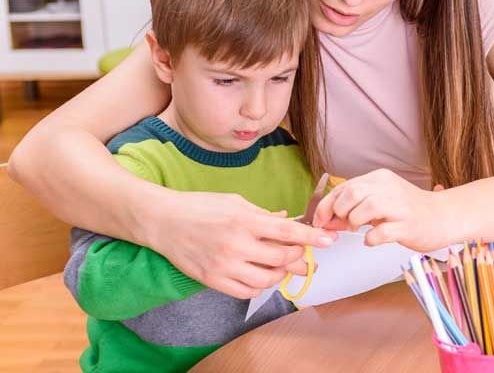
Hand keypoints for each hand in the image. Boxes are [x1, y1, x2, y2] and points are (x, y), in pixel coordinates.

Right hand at [143, 189, 333, 298]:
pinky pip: (248, 291)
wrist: (164, 222)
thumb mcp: (234, 201)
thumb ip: (262, 214)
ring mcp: (225, 265)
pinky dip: (260, 285)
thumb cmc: (201, 206)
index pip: (287, 231)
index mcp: (244, 220)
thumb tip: (285, 220)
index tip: (329, 241)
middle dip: (298, 258)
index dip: (311, 237)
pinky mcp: (214, 281)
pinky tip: (260, 275)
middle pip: (282, 259)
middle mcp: (237, 244)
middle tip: (302, 255)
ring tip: (280, 264)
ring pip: (268, 279)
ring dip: (280, 273)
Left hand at [312, 169, 450, 251]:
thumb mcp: (380, 202)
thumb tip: (326, 220)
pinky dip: (371, 238)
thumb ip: (354, 207)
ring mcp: (400, 206)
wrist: (443, 216)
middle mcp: (389, 188)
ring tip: (359, 229)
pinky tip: (372, 240)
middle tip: (343, 224)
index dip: (327, 204)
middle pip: (353, 192)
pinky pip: (382, 232)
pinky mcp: (408, 225)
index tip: (320, 220)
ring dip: (354, 221)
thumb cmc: (408, 210)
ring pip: (366, 207)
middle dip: (340, 211)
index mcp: (380, 178)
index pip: (345, 186)